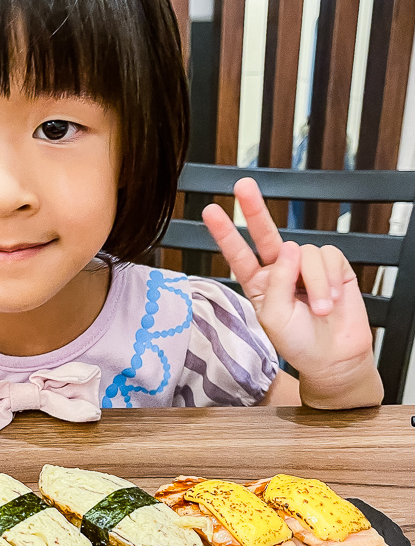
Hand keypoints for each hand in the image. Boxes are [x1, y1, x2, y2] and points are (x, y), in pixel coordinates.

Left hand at [202, 178, 381, 407]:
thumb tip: (291, 248)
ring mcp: (306, 267)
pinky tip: (332, 299)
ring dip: (315, 283)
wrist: (334, 358)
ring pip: (306, 253)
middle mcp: (280, 270)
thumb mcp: (276, 317)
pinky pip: (329, 257)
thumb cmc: (299, 343)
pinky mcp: (334, 266)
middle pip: (266, 234)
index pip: (239, 254)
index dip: (225, 233)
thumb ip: (277, 282)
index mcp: (259, 283)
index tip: (211, 211)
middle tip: (243, 187)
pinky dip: (330, 279)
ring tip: (319, 310)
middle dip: (254, 209)